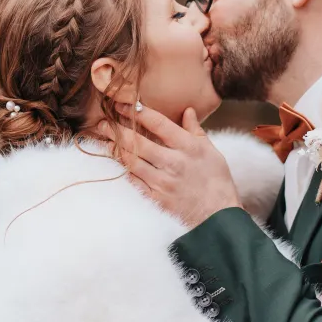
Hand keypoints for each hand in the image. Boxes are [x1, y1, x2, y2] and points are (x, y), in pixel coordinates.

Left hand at [100, 104, 240, 226]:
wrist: (218, 217)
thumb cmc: (217, 182)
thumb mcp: (212, 152)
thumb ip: (196, 130)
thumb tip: (187, 110)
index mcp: (189, 147)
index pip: (158, 123)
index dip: (138, 112)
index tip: (122, 104)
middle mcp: (174, 163)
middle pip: (138, 142)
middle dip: (117, 130)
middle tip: (103, 122)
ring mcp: (163, 182)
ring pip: (131, 162)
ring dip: (115, 149)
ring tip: (104, 139)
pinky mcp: (156, 199)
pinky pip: (133, 182)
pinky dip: (122, 170)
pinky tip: (115, 162)